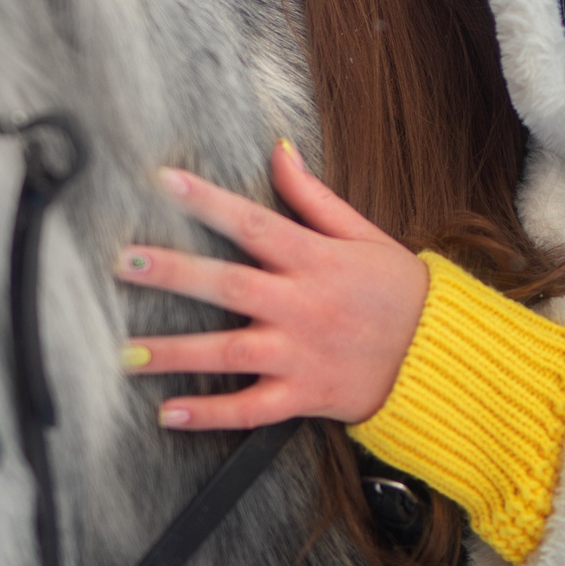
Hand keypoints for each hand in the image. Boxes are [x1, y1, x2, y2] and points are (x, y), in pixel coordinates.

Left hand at [116, 140, 428, 430]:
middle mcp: (302, 306)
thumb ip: (314, 197)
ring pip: (229, 352)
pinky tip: (167, 413)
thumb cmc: (399, 290)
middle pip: (229, 286)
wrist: (439, 356)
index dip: (208, 201)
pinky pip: (250, 409)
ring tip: (126, 353)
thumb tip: (278, 151)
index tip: (163, 181)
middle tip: (125, 264)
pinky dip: (210, 414)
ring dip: (175, 353)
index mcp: (315, 260)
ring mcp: (300, 354)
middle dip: (174, 274)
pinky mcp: (304, 396)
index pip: (253, 222)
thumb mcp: (364, 234)